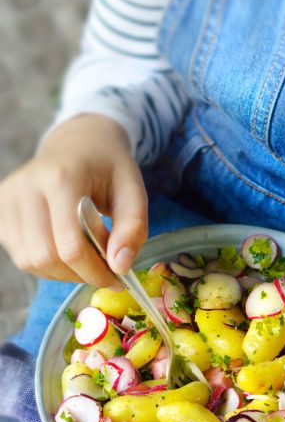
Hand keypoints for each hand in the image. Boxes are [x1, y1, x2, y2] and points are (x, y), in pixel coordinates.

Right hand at [0, 114, 147, 285]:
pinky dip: (46, 265)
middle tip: (103, 271)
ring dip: (62, 273)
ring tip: (86, 259)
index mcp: (61, 178)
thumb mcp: (133, 191)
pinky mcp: (0, 209)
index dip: (95, 271)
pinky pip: (19, 255)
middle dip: (79, 274)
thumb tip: (120, 267)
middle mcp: (26, 187)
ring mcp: (7, 198)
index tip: (117, 278)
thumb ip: (133, 228)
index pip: (70, 245)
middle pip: (46, 257)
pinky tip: (65, 250)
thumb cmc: (108, 168)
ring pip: (29, 261)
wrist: (79, 142)